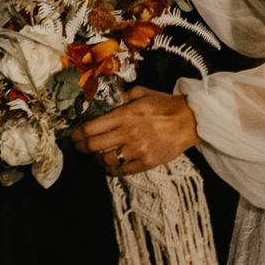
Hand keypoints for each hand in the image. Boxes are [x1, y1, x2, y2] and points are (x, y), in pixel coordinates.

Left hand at [71, 85, 197, 176]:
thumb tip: (109, 100)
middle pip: (93, 145)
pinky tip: (109, 165)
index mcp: (125, 115)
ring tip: (95, 156)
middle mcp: (128, 133)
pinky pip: (121, 171)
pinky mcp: (146, 163)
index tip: (74, 136)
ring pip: (105, 160)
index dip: (78, 133)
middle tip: (80, 147)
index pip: (92, 127)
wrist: (190, 121)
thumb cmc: (167, 105)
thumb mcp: (143, 93)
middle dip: (82, 147)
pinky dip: (111, 169)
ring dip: (96, 159)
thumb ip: (124, 96)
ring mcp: (137, 150)